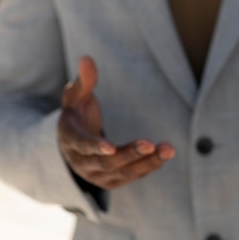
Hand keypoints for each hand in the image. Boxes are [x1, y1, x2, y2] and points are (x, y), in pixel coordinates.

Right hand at [58, 56, 174, 189]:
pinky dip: (148, 167)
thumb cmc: (77, 112)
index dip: (95, 146)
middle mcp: (81, 162)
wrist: (74, 142)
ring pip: (122, 173)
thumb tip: (87, 58)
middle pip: (106, 163)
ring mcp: (96, 175)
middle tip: (150, 144)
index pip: (82, 145)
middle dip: (129, 154)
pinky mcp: (111, 181)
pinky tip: (164, 154)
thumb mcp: (76, 95)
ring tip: (168, 149)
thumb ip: (84, 80)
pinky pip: (131, 176)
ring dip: (146, 163)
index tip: (110, 147)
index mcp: (70, 139)